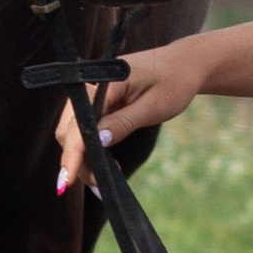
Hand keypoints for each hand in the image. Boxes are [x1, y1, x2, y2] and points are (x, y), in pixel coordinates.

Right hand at [54, 37, 211, 193]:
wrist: (185, 65)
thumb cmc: (174, 82)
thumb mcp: (153, 106)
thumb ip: (124, 123)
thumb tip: (98, 141)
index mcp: (107, 82)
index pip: (79, 121)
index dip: (72, 152)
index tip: (66, 180)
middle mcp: (93, 87)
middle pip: (69, 130)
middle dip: (77, 161)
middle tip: (98, 187)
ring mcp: (95, 97)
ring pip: (75, 133)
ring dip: (84, 159)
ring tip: (102, 183)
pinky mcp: (101, 105)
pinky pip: (87, 130)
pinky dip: (92, 150)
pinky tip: (106, 167)